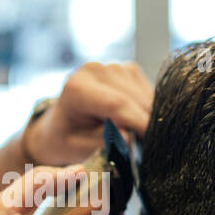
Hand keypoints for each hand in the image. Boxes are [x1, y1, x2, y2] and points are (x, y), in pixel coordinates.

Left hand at [25, 60, 152, 165]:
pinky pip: (148, 91)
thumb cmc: (66, 138)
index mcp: (77, 87)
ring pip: (146, 95)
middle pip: (135, 98)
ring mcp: (113, 66)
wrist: (60, 123)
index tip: (154, 142)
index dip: (138, 123)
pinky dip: (148, 109)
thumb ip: (102, 141)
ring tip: (138, 135)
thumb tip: (130, 138)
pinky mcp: (127, 69)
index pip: (116, 104)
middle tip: (149, 146)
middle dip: (146, 123)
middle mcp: (95, 70)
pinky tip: (136, 120)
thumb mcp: (78, 147)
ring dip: (148, 116)